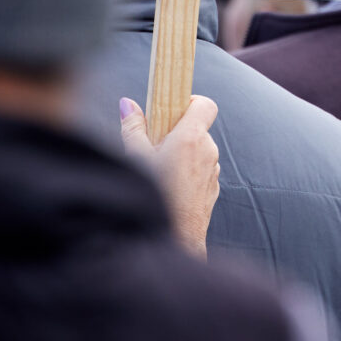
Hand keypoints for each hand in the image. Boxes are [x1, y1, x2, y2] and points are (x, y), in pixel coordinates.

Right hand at [120, 94, 220, 257]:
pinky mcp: (213, 189)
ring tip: (159, 170)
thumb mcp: (136, 157)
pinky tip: (169, 187)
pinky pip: (201, 170)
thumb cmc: (154, 195)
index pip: (206, 104)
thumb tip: (127, 103)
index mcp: (192, 138)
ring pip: (199, 151)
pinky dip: (188, 172)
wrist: (176, 238)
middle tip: (155, 145)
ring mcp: (213, 171)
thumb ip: (133, 126)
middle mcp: (208, 151)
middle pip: (198, 128)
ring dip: (182, 154)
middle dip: (178, 132)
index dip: (191, 102)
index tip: (173, 111)